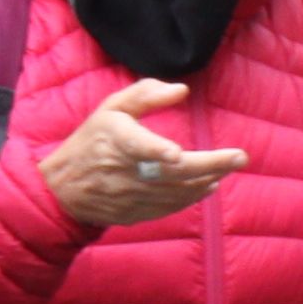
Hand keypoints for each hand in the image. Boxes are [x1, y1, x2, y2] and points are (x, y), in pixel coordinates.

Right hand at [41, 77, 248, 226]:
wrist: (63, 189)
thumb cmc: (91, 141)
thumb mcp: (110, 109)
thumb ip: (145, 94)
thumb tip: (181, 90)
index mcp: (116, 141)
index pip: (137, 147)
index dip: (156, 151)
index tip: (176, 153)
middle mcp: (124, 172)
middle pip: (171, 173)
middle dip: (210, 165)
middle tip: (239, 157)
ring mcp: (130, 196)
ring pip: (175, 193)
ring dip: (205, 181)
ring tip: (227, 169)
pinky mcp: (135, 213)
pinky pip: (169, 207)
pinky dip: (191, 197)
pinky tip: (208, 186)